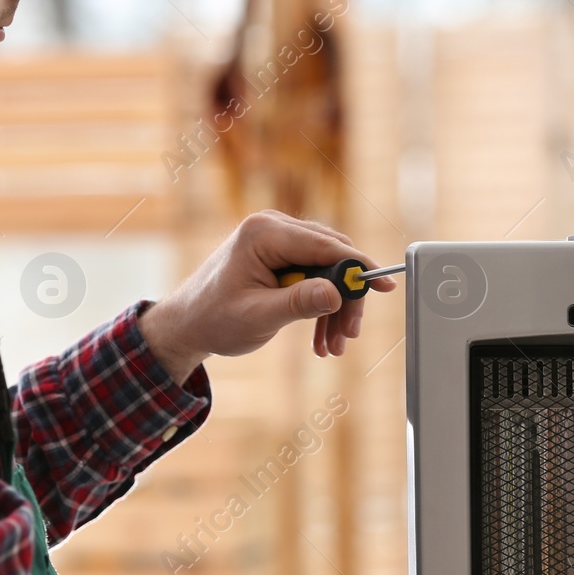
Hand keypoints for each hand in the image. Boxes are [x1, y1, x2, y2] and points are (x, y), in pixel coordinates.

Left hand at [137, 210, 398, 382]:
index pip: (326, 246)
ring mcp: (277, 240)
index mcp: (264, 233)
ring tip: (333, 347)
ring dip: (334, 308)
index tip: (386, 285)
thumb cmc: (214, 319)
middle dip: (345, 298)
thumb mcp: (258, 316)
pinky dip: (321, 305)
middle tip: (349, 336)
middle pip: (332, 256)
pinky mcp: (279, 255)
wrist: (187, 325)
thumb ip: (299, 303)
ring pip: (327, 269)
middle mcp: (273, 227)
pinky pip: (314, 275)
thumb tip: (337, 294)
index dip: (359, 268)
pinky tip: (321, 339)